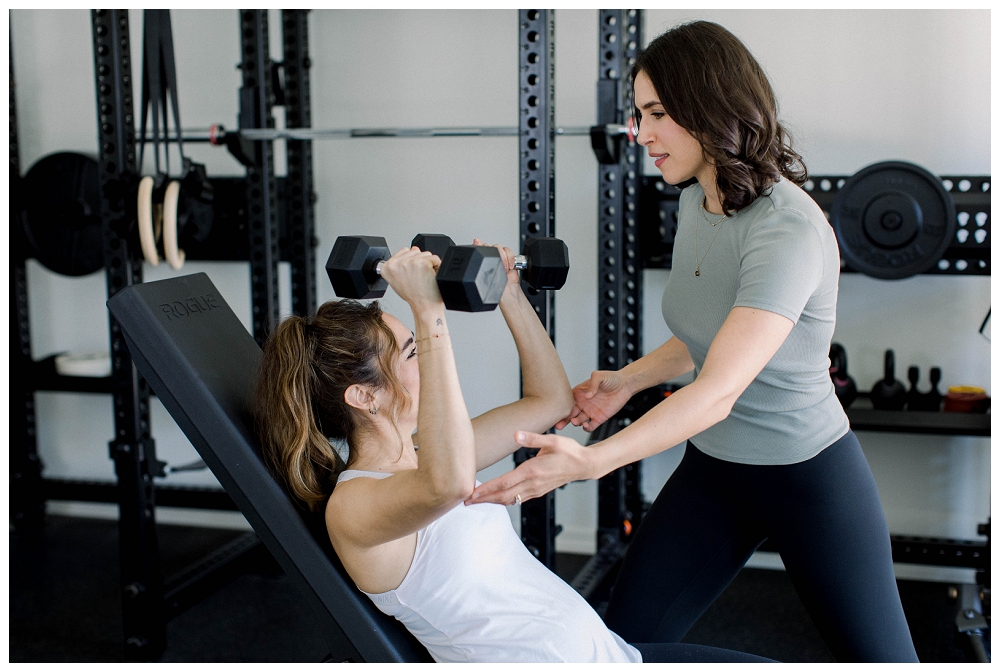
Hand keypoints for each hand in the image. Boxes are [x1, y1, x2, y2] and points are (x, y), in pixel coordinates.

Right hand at [380, 246, 442, 308]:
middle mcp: (397, 263)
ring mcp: (409, 262)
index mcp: (387, 267)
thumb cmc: (414, 296)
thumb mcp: (400, 280)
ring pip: (425, 253)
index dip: (411, 262)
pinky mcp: (423, 263)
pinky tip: (431, 277)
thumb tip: (413, 248)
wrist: (424, 307)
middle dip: (420, 262)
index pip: (404, 251)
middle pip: (415, 251)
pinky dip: (437, 266)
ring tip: (424, 278)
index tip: (411, 275)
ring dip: (428, 264)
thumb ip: (402, 263)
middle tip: (418, 278)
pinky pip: (435, 258)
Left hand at [466, 431, 590, 505]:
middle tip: (466, 501)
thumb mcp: (553, 440)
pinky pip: (519, 499)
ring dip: (493, 501)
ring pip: (510, 500)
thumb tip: (516, 434)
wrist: (584, 465)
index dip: (487, 489)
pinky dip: (505, 500)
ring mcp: (536, 489)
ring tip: (477, 501)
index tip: (473, 493)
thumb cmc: (569, 451)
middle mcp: (533, 483)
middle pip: (503, 496)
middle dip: (484, 499)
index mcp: (533, 471)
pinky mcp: (539, 491)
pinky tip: (497, 498)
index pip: (505, 483)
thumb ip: (532, 438)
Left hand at [473, 238, 519, 292]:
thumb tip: (473, 250)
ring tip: (503, 269)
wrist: (508, 292)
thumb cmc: (495, 289)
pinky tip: (509, 267)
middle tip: (496, 264)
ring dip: (502, 257)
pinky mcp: (507, 258)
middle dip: (493, 254)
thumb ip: (477, 267)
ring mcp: (498, 258)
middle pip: (487, 246)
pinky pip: (507, 250)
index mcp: (479, 263)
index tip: (477, 242)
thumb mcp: (482, 279)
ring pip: (498, 247)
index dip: (477, 244)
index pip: (476, 249)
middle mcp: (488, 259)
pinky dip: (510, 257)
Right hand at [554, 370, 632, 431]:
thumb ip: (592, 384)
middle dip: (563, 419)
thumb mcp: (599, 376)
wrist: (625, 385)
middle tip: (558, 424)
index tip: (557, 411)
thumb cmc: (611, 378)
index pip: (567, 402)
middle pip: (569, 414)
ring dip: (575, 423)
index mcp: (579, 393)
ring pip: (578, 421)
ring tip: (575, 421)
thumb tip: (587, 397)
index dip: (561, 407)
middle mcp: (582, 403)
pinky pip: (590, 426)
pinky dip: (587, 428)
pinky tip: (586, 426)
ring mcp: (590, 411)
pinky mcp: (599, 418)